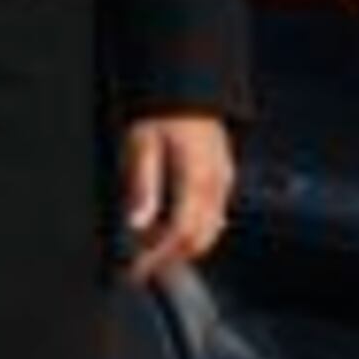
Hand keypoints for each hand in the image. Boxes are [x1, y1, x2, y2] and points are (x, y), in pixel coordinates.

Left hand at [121, 113, 234, 286]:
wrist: (187, 87)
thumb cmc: (160, 115)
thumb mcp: (142, 145)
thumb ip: (143, 186)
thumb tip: (136, 224)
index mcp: (196, 179)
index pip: (181, 234)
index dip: (157, 257)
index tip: (134, 271)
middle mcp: (216, 185)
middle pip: (198, 240)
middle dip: (169, 258)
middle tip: (139, 264)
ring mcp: (224, 183)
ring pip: (209, 232)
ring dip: (180, 246)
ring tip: (149, 246)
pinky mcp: (224, 178)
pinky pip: (214, 216)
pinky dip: (192, 229)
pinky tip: (168, 225)